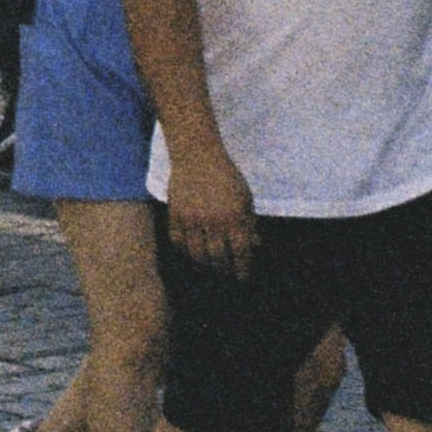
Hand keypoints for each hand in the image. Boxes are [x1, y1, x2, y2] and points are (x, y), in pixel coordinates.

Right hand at [162, 134, 256, 273]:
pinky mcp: (175, 213)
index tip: (243, 277)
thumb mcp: (245, 197)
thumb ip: (249, 222)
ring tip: (210, 262)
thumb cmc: (226, 176)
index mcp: (235, 216)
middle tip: (227, 271)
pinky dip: (184, 249)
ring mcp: (192, 218)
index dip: (243, 269)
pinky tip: (191, 250)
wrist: (197, 155)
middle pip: (218, 257)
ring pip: (197, 253)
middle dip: (224, 269)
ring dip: (205, 262)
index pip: (241, 252)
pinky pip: (178, 241)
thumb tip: (255, 245)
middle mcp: (213, 220)